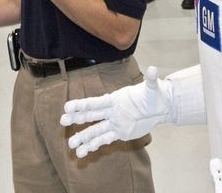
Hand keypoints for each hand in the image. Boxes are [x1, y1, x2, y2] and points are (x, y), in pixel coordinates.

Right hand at [60, 65, 175, 156]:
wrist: (160, 106)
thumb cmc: (154, 94)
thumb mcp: (152, 87)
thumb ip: (150, 79)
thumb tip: (153, 69)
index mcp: (114, 99)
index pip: (95, 103)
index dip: (81, 105)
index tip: (67, 107)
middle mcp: (111, 112)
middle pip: (91, 116)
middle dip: (77, 119)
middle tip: (62, 121)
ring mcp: (114, 123)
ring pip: (95, 131)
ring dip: (83, 137)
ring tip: (70, 145)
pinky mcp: (120, 133)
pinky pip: (104, 140)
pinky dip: (93, 146)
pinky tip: (82, 152)